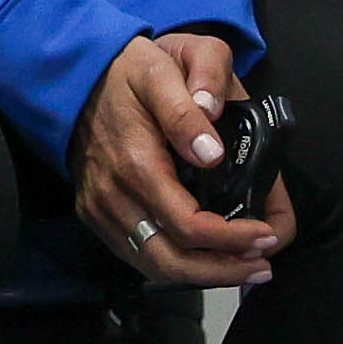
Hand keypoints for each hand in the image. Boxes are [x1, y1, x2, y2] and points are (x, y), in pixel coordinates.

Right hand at [75, 30, 284, 289]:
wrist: (75, 74)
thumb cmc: (130, 70)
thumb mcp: (166, 68)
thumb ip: (190, 106)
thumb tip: (212, 153)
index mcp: (137, 163)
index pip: (189, 226)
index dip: (232, 240)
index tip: (268, 234)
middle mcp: (115, 196)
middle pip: (172, 261)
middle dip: (223, 271)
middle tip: (263, 265)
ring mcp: (101, 208)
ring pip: (154, 266)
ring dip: (202, 275)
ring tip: (243, 268)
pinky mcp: (95, 213)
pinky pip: (135, 254)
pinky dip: (174, 265)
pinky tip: (205, 258)